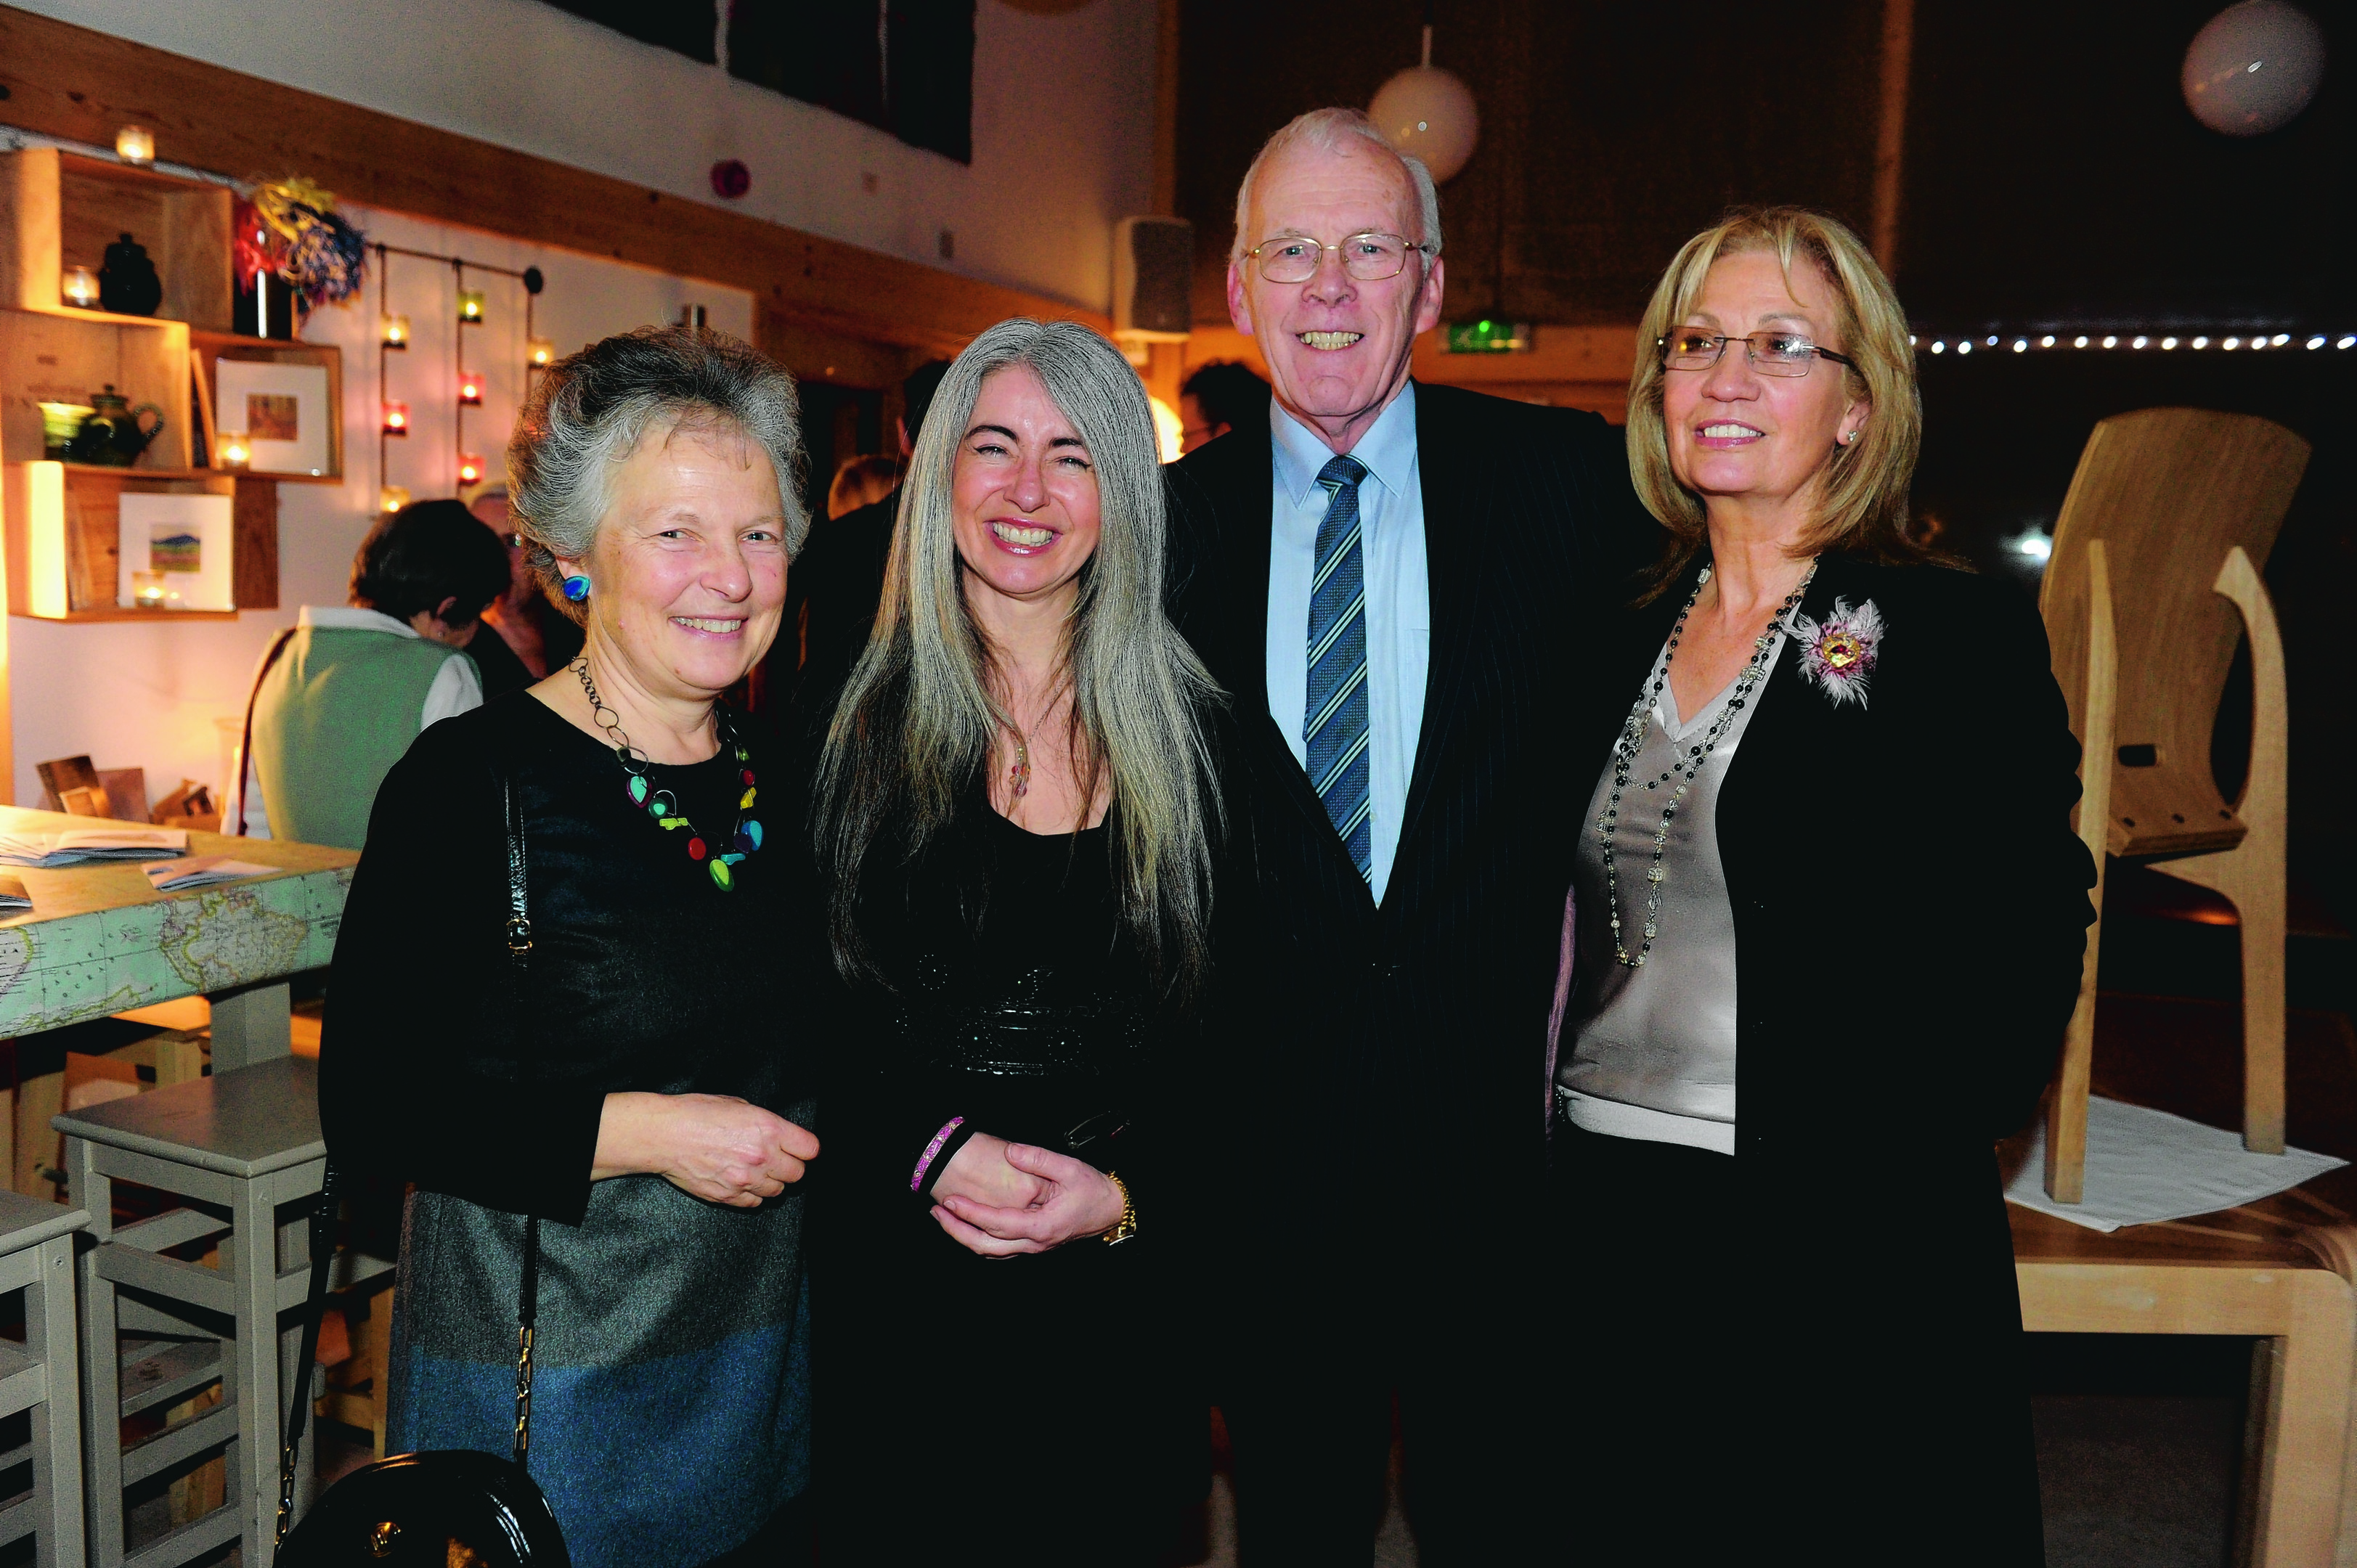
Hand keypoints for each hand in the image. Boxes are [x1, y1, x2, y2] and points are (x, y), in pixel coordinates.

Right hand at [593, 1091, 819, 1207]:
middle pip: (798, 1174)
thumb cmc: (695, 1114)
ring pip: (777, 1192)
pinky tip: (741, 1182)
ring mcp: (745, 1180)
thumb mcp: (737, 1105)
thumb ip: (763, 1122)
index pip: (810, 1149)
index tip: (800, 1149)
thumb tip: (777, 1134)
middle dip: (790, 1166)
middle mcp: (762, 1157)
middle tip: (777, 1160)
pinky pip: (754, 1204)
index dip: (805, 1149)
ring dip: (771, 1183)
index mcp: (768, 1129)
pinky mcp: (728, 1197)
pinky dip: (752, 1196)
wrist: (663, 1135)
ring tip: (755, 1171)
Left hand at [932, 1142, 1123, 1256]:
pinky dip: (980, 1240)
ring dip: (965, 1237)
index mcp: (1041, 1225)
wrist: (1112, 1209)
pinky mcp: (1034, 1244)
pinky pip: (1001, 1249)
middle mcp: (1035, 1242)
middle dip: (957, 1231)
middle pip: (986, 1246)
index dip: (970, 1213)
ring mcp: (1034, 1247)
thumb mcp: (1069, 1167)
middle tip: (936, 1213)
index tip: (949, 1201)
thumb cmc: (1093, 1189)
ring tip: (945, 1219)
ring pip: (992, 1252)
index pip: (996, 1223)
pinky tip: (969, 1227)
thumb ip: (1038, 1158)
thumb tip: (1010, 1152)